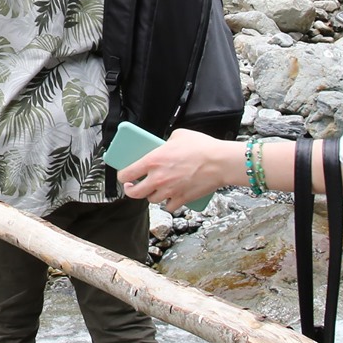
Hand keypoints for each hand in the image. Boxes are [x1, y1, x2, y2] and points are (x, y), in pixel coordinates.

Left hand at [119, 130, 236, 206]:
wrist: (220, 162)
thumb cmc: (202, 147)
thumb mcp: (178, 136)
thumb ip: (165, 143)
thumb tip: (163, 146)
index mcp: (153, 161)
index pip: (126, 174)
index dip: (122, 176)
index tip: (124, 176)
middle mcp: (158, 179)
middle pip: (135, 193)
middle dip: (131, 190)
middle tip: (133, 186)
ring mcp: (169, 191)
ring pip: (151, 200)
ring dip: (151, 195)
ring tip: (155, 189)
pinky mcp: (181, 199)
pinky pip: (168, 207)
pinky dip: (168, 203)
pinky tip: (170, 197)